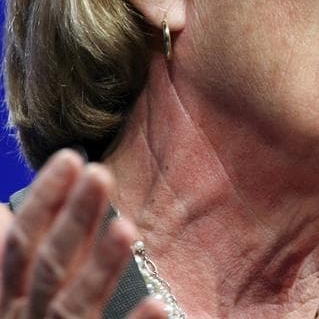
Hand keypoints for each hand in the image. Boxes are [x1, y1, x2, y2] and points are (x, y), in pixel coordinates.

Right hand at [0, 149, 165, 317]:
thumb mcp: (7, 299)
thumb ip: (5, 261)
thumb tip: (1, 210)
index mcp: (7, 302)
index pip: (18, 245)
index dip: (43, 199)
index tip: (72, 157)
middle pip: (50, 266)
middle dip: (73, 219)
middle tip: (102, 173)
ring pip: (77, 305)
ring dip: (102, 267)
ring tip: (127, 227)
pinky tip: (159, 305)